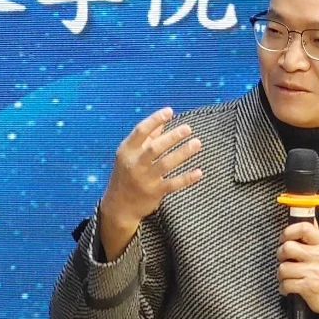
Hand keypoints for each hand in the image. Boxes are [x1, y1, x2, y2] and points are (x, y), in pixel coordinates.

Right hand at [98, 108, 203, 259]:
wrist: (119, 206)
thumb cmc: (126, 175)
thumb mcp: (130, 155)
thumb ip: (147, 138)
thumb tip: (163, 121)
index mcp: (126, 151)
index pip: (140, 131)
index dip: (155, 120)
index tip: (170, 111)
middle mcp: (134, 164)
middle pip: (154, 148)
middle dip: (172, 137)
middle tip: (188, 129)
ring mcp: (144, 179)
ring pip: (165, 164)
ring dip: (182, 153)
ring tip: (197, 144)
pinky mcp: (154, 193)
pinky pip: (173, 184)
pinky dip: (186, 178)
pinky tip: (199, 172)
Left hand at [277, 222, 318, 318]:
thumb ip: (315, 235)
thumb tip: (307, 214)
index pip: (303, 228)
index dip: (288, 232)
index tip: (284, 239)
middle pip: (287, 247)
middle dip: (281, 255)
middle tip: (285, 260)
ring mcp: (316, 272)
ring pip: (283, 268)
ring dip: (282, 275)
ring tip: (289, 276)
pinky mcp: (310, 287)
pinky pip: (286, 284)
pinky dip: (284, 288)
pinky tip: (290, 288)